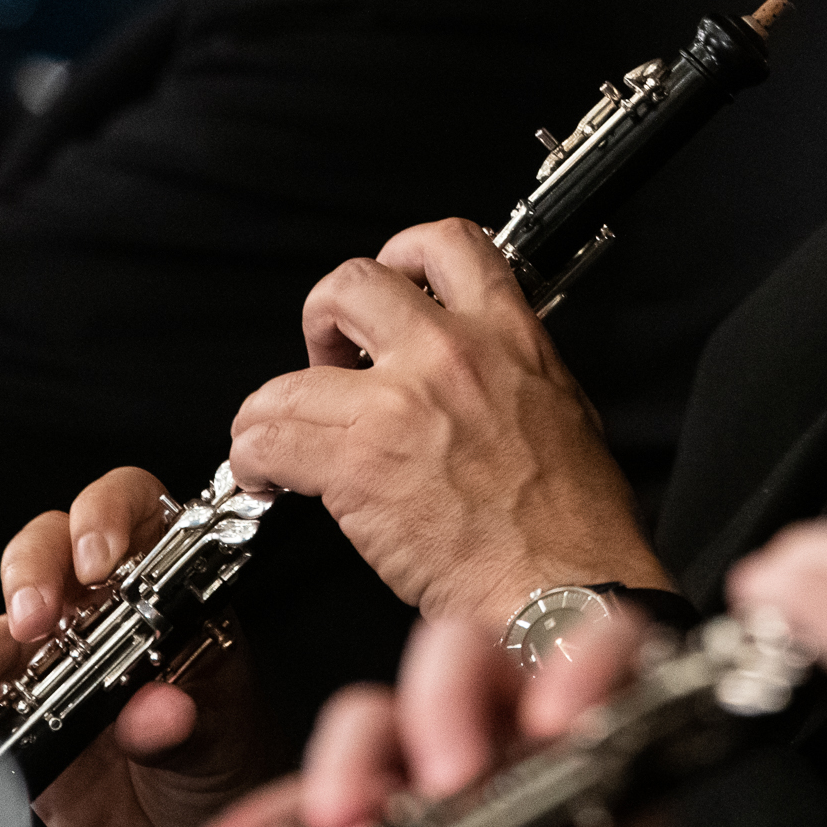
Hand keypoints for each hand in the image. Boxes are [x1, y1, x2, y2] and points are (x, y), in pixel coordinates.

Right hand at [0, 468, 279, 826]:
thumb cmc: (222, 759)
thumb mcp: (221, 738)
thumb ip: (188, 725)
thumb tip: (158, 714)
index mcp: (165, 587)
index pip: (131, 510)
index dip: (107, 517)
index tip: (98, 558)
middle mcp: (101, 609)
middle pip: (49, 548)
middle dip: (32, 571)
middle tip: (34, 616)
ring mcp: (52, 659)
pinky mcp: (15, 716)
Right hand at [198, 615, 662, 826]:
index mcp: (585, 731)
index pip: (597, 646)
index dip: (583, 664)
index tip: (559, 722)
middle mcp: (504, 726)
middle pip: (462, 656)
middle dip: (445, 703)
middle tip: (449, 781)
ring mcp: (424, 766)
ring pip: (375, 715)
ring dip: (352, 759)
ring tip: (343, 819)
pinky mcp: (362, 818)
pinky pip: (299, 806)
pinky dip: (268, 825)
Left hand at [229, 218, 669, 629]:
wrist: (566, 585)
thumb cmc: (574, 521)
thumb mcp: (563, 407)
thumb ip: (509, 371)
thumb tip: (473, 372)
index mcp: (508, 335)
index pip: (446, 242)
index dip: (401, 255)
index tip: (388, 285)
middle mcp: (450, 355)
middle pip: (349, 284)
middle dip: (324, 319)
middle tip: (329, 361)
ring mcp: (399, 406)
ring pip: (288, 377)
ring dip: (270, 411)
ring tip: (278, 438)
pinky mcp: (358, 465)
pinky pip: (269, 440)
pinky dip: (253, 460)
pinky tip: (268, 479)